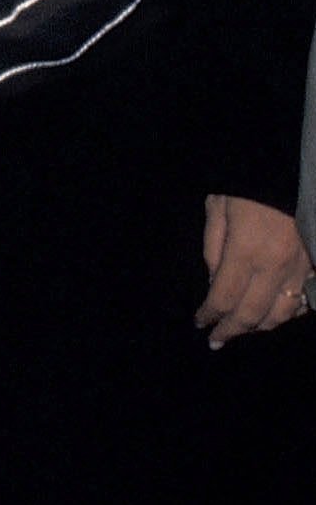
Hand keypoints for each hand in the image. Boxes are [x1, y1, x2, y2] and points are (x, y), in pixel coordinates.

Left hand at [197, 194, 311, 346]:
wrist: (293, 164)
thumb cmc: (248, 182)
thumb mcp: (218, 206)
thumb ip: (213, 248)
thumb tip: (215, 284)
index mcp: (247, 251)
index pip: (224, 298)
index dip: (209, 315)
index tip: (200, 323)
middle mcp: (277, 266)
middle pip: (252, 315)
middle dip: (231, 331)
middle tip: (217, 340)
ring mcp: (302, 268)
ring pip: (282, 314)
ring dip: (260, 327)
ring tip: (243, 329)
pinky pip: (305, 300)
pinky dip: (290, 313)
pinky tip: (276, 313)